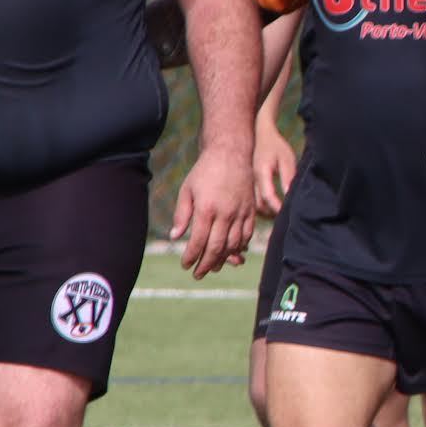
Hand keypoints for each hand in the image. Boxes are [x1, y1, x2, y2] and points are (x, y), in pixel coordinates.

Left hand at [170, 148, 255, 278]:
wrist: (230, 152)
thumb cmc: (204, 171)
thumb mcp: (187, 190)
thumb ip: (182, 215)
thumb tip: (175, 237)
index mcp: (206, 208)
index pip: (198, 241)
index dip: (191, 256)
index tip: (185, 264)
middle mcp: (225, 213)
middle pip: (216, 247)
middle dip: (206, 264)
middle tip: (198, 274)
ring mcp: (240, 212)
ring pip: (233, 244)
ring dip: (223, 259)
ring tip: (213, 266)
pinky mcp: (250, 210)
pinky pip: (247, 234)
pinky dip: (239, 247)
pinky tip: (231, 252)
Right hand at [252, 116, 297, 216]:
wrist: (261, 135)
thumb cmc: (276, 146)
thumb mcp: (286, 159)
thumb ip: (288, 177)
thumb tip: (290, 195)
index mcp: (262, 172)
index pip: (268, 196)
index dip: (278, 207)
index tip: (288, 213)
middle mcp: (252, 180)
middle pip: (259, 204)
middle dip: (272, 213)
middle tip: (285, 217)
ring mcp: (249, 182)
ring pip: (254, 205)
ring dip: (266, 212)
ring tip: (279, 214)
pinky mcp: (249, 184)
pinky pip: (253, 200)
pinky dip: (262, 207)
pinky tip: (271, 207)